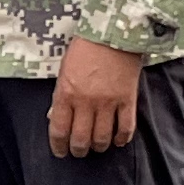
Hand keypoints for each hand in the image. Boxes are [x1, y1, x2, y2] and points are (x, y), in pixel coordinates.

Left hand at [49, 39, 145, 158]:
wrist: (113, 32)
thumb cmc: (85, 49)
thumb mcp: (64, 71)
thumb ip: (61, 96)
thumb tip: (56, 118)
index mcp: (66, 94)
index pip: (59, 130)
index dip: (59, 146)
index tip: (61, 152)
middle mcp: (86, 102)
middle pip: (81, 139)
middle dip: (79, 151)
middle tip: (79, 152)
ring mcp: (108, 102)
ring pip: (102, 138)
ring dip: (99, 147)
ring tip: (97, 146)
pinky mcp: (127, 100)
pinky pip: (125, 128)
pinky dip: (121, 139)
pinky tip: (118, 141)